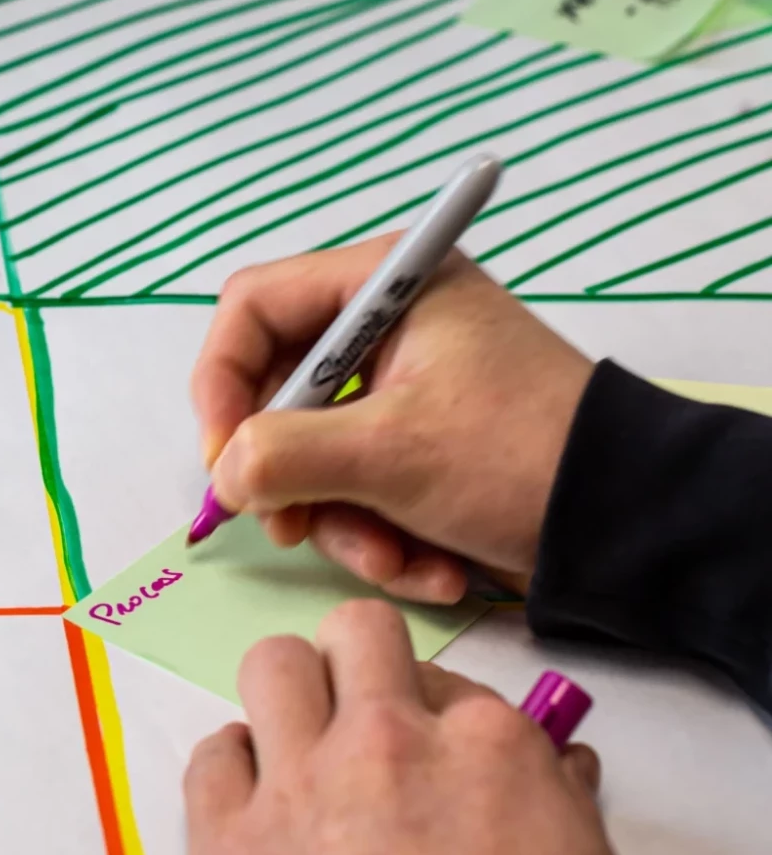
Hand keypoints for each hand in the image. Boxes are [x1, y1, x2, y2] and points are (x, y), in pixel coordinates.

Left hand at [186, 600, 636, 854]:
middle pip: (356, 634)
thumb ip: (564, 808)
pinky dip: (230, 773)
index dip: (444, 718)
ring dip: (288, 699)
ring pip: (271, 663)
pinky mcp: (225, 839)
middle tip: (365, 722)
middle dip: (361, 669)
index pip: (456, 680)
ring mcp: (299, 784)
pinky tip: (257, 812)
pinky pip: (210, 754)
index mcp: (489, 749)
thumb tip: (555, 767)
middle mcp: (386, 742)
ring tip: (301, 748)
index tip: (440, 754)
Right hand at [191, 235, 593, 603]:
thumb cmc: (518, 457)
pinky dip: (382, 537)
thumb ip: (284, 454)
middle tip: (288, 527)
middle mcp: (390, 325)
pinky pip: (357, 489)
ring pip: (313, 455)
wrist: (632, 528)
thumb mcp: (391, 454)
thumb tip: (223, 475)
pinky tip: (430, 567)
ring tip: (395, 560)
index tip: (222, 457)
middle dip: (289, 474)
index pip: (254, 307)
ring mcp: (403, 391)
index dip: (222, 381)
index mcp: (389, 287)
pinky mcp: (419, 450)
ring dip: (343, 523)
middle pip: (277, 392)